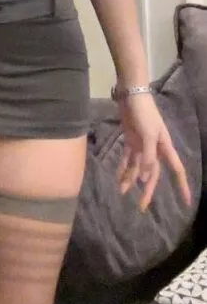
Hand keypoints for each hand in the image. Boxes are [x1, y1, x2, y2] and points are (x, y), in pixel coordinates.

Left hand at [116, 93, 191, 211]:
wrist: (131, 95)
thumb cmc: (144, 113)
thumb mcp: (148, 135)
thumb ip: (148, 156)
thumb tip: (147, 177)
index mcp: (164, 147)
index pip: (176, 170)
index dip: (182, 186)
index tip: (186, 202)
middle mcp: (154, 149)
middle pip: (153, 174)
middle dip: (147, 190)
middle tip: (141, 207)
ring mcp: (142, 145)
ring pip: (138, 168)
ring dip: (130, 179)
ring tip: (121, 191)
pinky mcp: (130, 140)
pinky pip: (127, 158)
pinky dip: (123, 168)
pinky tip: (117, 178)